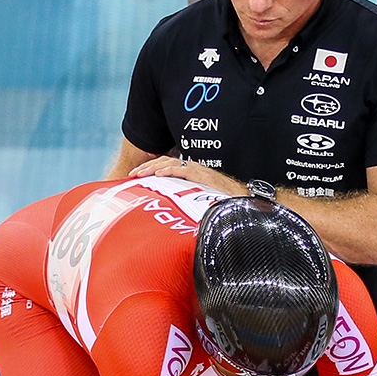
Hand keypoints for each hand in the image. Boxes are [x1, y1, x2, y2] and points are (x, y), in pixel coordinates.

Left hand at [129, 156, 245, 197]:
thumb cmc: (224, 204)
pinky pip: (182, 170)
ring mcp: (197, 171)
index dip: (151, 169)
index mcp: (191, 174)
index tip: (138, 177)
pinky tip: (158, 174)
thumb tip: (174, 213)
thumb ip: (188, 202)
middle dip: (147, 167)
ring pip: (170, 163)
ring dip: (153, 167)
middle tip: (133, 174)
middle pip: (165, 162)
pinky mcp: (202, 176)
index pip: (168, 166)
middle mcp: (193, 169)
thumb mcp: (201, 202)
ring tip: (140, 173)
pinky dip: (168, 170)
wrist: (243, 201)